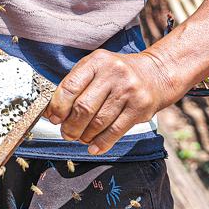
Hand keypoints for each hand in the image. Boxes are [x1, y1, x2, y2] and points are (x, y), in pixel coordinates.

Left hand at [45, 50, 174, 155]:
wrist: (156, 74)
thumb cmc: (117, 74)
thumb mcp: (96, 68)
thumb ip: (75, 85)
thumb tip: (52, 112)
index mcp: (97, 61)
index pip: (70, 86)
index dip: (58, 107)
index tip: (53, 118)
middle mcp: (114, 73)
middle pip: (83, 107)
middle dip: (70, 126)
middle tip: (67, 133)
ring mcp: (128, 90)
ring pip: (99, 122)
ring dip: (85, 135)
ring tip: (80, 138)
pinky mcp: (140, 108)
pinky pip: (115, 131)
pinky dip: (101, 143)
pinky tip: (93, 147)